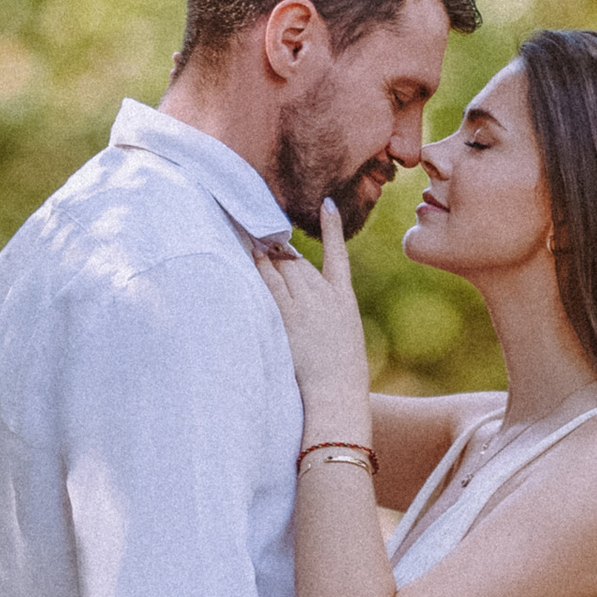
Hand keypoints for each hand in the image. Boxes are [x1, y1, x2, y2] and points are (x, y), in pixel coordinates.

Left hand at [256, 200, 373, 434]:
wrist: (337, 390)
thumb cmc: (341, 373)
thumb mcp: (344, 336)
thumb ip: (327, 314)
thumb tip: (305, 300)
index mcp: (345, 299)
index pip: (339, 255)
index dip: (332, 228)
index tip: (326, 205)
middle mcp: (325, 296)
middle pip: (299, 262)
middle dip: (281, 251)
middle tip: (264, 236)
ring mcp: (307, 305)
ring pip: (283, 269)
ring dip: (267, 255)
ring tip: (252, 241)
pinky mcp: (287, 317)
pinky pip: (270, 285)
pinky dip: (261, 266)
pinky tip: (252, 253)